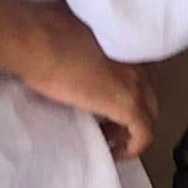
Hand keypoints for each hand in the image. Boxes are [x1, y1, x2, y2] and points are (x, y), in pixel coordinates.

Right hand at [0, 0, 158, 159]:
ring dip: (129, 130)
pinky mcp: (129, 104)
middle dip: (129, 112)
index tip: (104, 105)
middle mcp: (135, 59)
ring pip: (148, 113)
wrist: (39, 41)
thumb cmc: (41, 34)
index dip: (122, 90)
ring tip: (107, 139)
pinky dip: (132, 146)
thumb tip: (65, 54)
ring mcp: (135, 82)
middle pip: (146, 93)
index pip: (136, 71)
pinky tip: (115, 153)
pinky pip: (144, 133)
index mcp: (121, 41)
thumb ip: (78, 47)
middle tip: (107, 125)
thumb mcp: (66, 37)